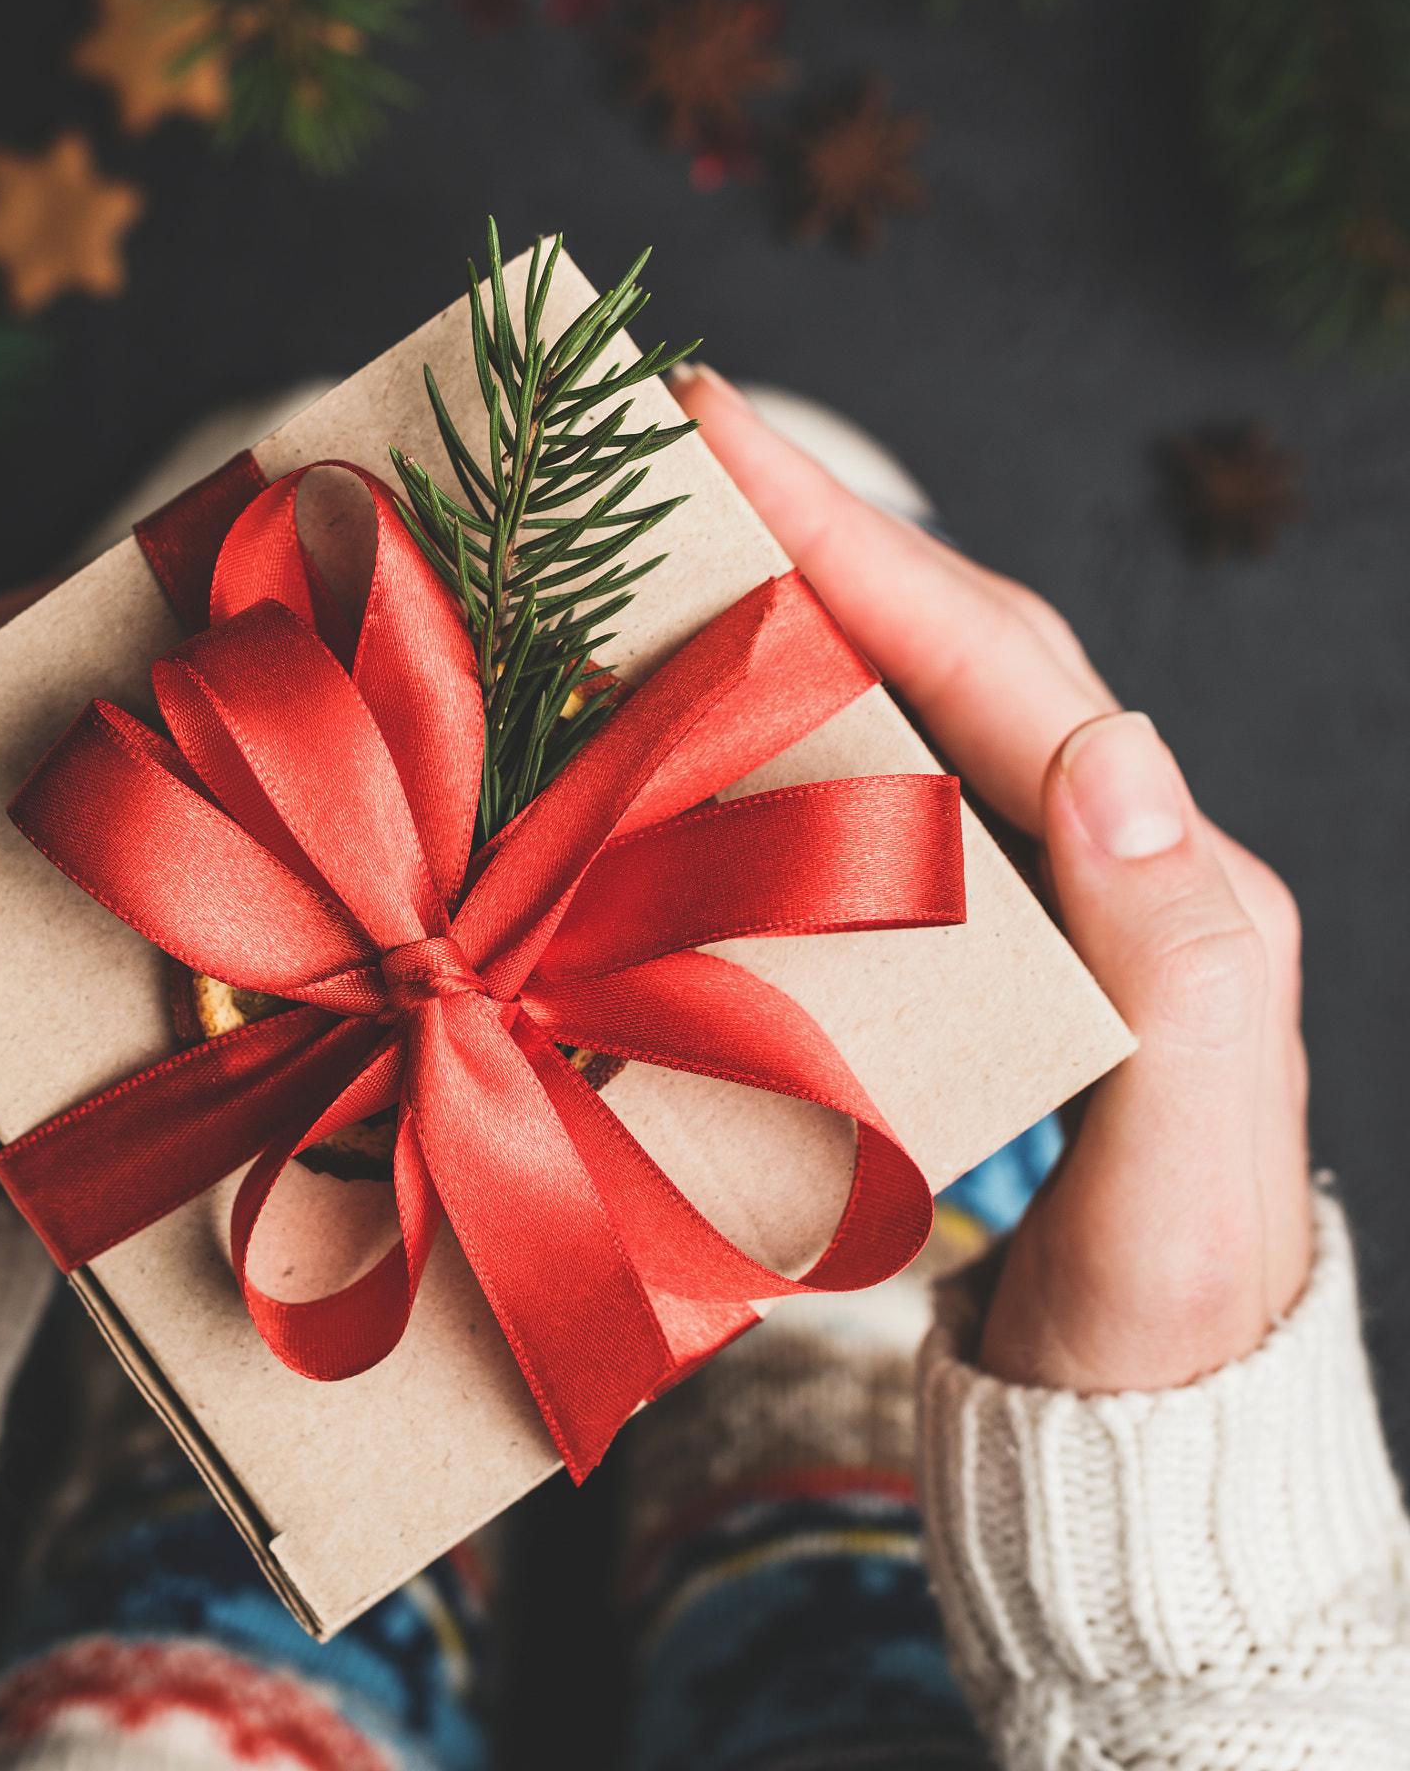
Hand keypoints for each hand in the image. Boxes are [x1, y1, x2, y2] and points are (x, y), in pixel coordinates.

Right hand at [668, 366, 1310, 1393]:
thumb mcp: (1190, 1171)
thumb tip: (1122, 758)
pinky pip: (859, 791)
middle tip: (672, 440)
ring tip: (662, 537)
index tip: (725, 434)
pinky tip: (684, 708)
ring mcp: (1023, 892)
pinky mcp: (957, 938)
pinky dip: (771, 726)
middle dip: (815, 528)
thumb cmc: (1160, 1316)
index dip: (858, 541)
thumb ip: (1184, 970)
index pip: (997, 666)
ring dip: (786, 605)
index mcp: (1162, 876)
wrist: (1130, 1417)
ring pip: (897, 702)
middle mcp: (1097, 855)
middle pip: (946, 646)